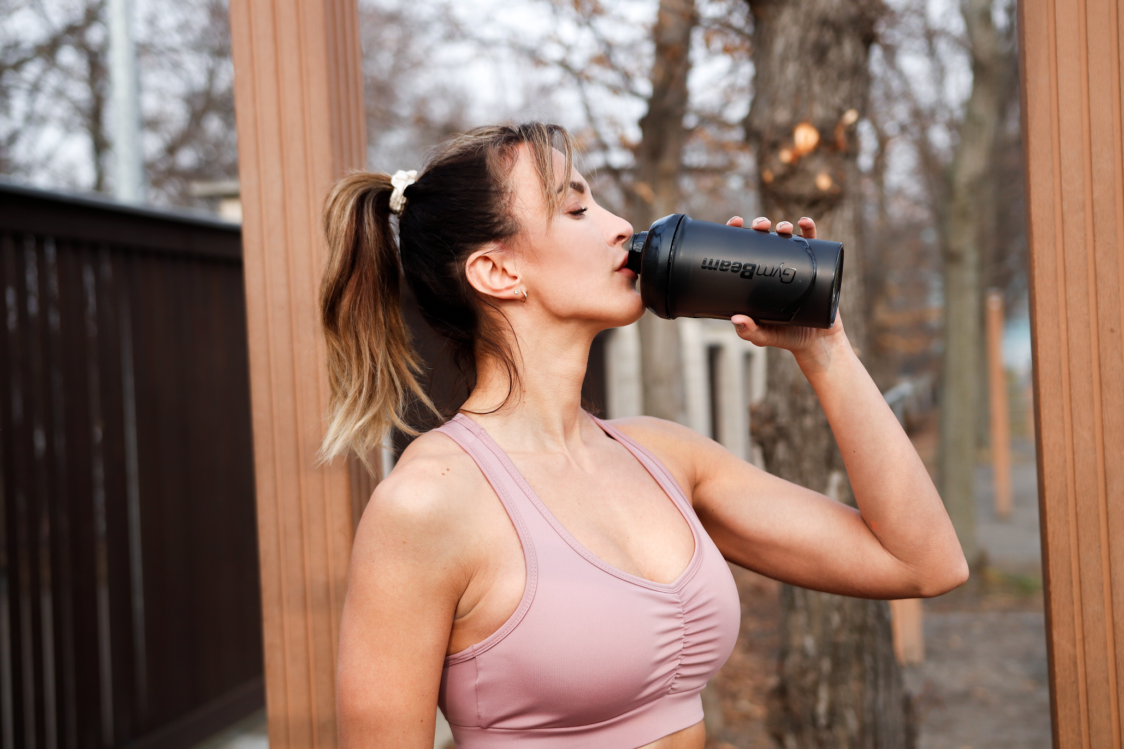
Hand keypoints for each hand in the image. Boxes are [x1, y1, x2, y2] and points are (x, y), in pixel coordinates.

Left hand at [723, 215, 847, 370]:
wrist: (817, 342)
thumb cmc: (785, 338)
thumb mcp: (763, 335)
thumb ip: (749, 330)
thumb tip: (737, 319)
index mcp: (755, 279)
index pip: (743, 250)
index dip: (737, 233)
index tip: (735, 222)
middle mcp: (774, 268)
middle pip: (763, 239)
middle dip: (760, 225)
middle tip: (761, 226)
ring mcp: (794, 266)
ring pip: (786, 237)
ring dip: (783, 225)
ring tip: (783, 227)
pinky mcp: (815, 267)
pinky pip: (812, 243)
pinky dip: (809, 229)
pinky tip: (804, 223)